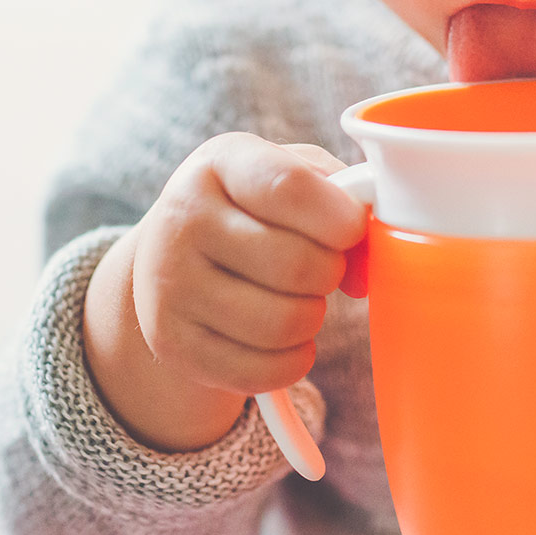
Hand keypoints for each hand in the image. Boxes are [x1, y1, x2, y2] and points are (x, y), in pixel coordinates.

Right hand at [128, 133, 367, 400]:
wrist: (169, 258)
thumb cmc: (251, 211)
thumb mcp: (288, 177)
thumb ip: (342, 197)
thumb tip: (367, 264)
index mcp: (219, 165)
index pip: (290, 188)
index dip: (340, 217)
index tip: (351, 229)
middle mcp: (183, 221)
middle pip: (297, 266)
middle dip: (330, 273)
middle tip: (320, 268)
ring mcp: (170, 287)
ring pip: (285, 323)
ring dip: (312, 318)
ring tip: (298, 299)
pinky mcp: (173, 344)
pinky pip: (264, 370)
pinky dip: (292, 360)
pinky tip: (283, 339)